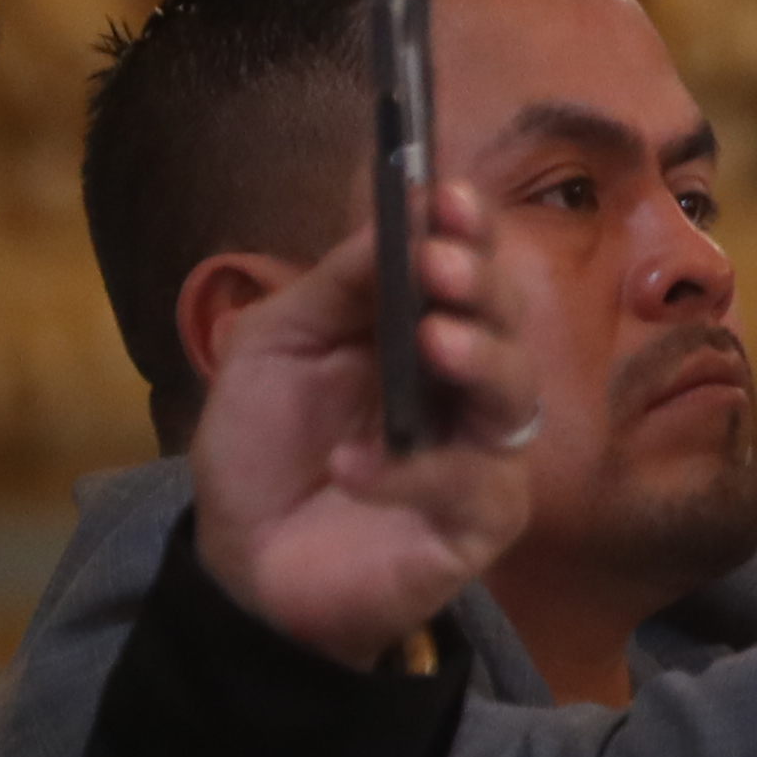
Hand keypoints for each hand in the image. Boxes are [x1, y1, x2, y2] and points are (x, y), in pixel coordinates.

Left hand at [187, 186, 537, 666]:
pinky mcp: (479, 523)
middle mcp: (468, 384)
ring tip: (428, 343)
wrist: (241, 561)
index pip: (468, 267)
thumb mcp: (276, 344)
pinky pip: (470, 487)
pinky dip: (411, 472)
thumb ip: (338, 285)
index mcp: (424, 327)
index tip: (445, 196)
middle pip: (508, 322)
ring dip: (478, 361)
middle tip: (438, 266)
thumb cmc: (265, 447)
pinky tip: (349, 467)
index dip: (468, 229)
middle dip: (480, 287)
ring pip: (515, 398)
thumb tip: (398, 220)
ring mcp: (482, 454)